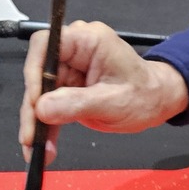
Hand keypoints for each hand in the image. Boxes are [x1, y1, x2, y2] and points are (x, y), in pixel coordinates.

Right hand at [16, 21, 188, 163]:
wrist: (157, 102)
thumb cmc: (145, 94)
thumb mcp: (113, 101)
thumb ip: (77, 103)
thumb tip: (42, 108)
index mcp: (88, 40)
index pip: (45, 44)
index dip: (34, 70)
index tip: (34, 102)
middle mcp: (75, 51)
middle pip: (38, 73)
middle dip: (33, 107)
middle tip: (31, 136)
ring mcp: (70, 69)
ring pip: (40, 94)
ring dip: (36, 122)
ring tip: (37, 149)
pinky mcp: (68, 87)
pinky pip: (49, 105)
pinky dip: (45, 126)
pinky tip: (44, 146)